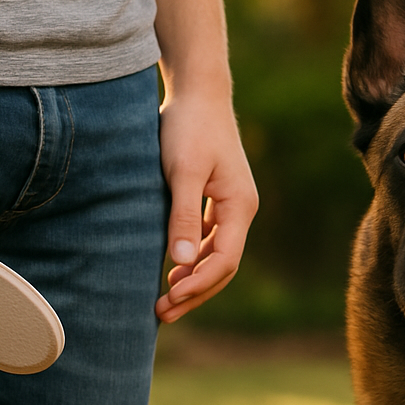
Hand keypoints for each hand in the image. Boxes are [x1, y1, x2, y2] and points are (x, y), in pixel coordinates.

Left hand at [154, 89, 257, 322]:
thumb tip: (181, 263)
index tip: (170, 297)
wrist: (198, 90)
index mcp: (240, 206)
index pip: (225, 260)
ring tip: (164, 300)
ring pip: (216, 256)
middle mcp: (241, 211)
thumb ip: (184, 216)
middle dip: (195, 292)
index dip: (200, 284)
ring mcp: (231, 207)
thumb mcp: (184, 171)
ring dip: (193, 279)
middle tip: (162, 313)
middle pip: (223, 266)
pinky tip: (171, 269)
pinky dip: (192, 260)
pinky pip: (208, 241)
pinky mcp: (217, 200)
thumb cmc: (189, 126)